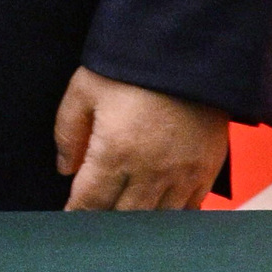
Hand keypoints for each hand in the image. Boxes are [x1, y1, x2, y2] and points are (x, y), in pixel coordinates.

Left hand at [55, 67, 227, 210]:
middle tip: (92, 220)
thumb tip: (64, 168)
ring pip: (155, 219)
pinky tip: (158, 212)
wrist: (190, 48)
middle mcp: (150, 171)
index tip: (70, 218)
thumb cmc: (132, 64)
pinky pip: (189, 209)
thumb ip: (68, 130)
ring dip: (136, 222)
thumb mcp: (85, 87)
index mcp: (115, 152)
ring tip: (122, 219)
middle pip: (122, 216)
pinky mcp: (206, 169)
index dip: (77, 214)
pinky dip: (170, 216)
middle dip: (103, 221)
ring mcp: (182, 174)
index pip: (90, 200)